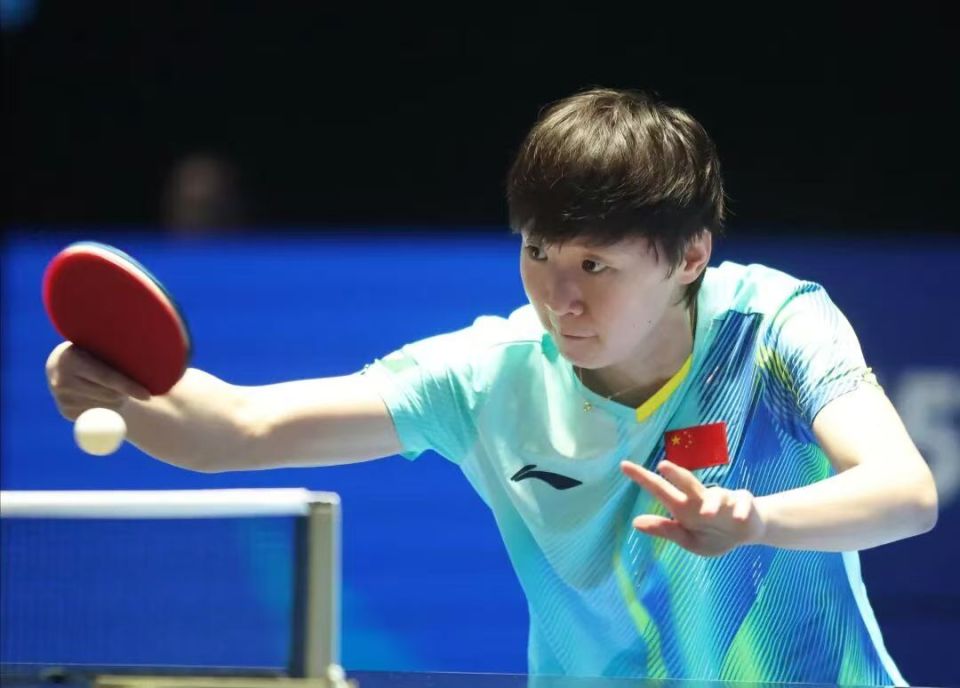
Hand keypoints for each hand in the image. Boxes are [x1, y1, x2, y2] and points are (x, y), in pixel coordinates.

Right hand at [46, 342, 151, 419]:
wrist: (63, 365)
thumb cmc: (93, 352)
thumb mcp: (100, 349)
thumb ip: (117, 356)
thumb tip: (149, 364)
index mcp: (70, 358)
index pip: (107, 377)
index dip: (129, 386)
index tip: (147, 396)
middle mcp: (60, 380)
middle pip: (109, 395)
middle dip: (126, 393)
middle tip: (134, 386)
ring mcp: (62, 398)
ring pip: (106, 406)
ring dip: (119, 401)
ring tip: (116, 389)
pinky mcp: (66, 412)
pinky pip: (98, 416)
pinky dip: (108, 409)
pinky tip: (103, 397)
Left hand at [621, 459, 765, 556]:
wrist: (747, 531)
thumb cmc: (713, 534)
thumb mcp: (688, 539)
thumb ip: (666, 530)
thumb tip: (635, 522)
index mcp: (684, 508)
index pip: (661, 490)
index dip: (643, 478)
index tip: (623, 465)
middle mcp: (700, 499)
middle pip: (687, 482)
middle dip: (676, 474)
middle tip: (662, 465)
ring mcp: (723, 499)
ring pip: (716, 495)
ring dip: (711, 502)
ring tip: (706, 513)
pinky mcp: (744, 504)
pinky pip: (742, 504)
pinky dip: (740, 509)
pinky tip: (737, 517)